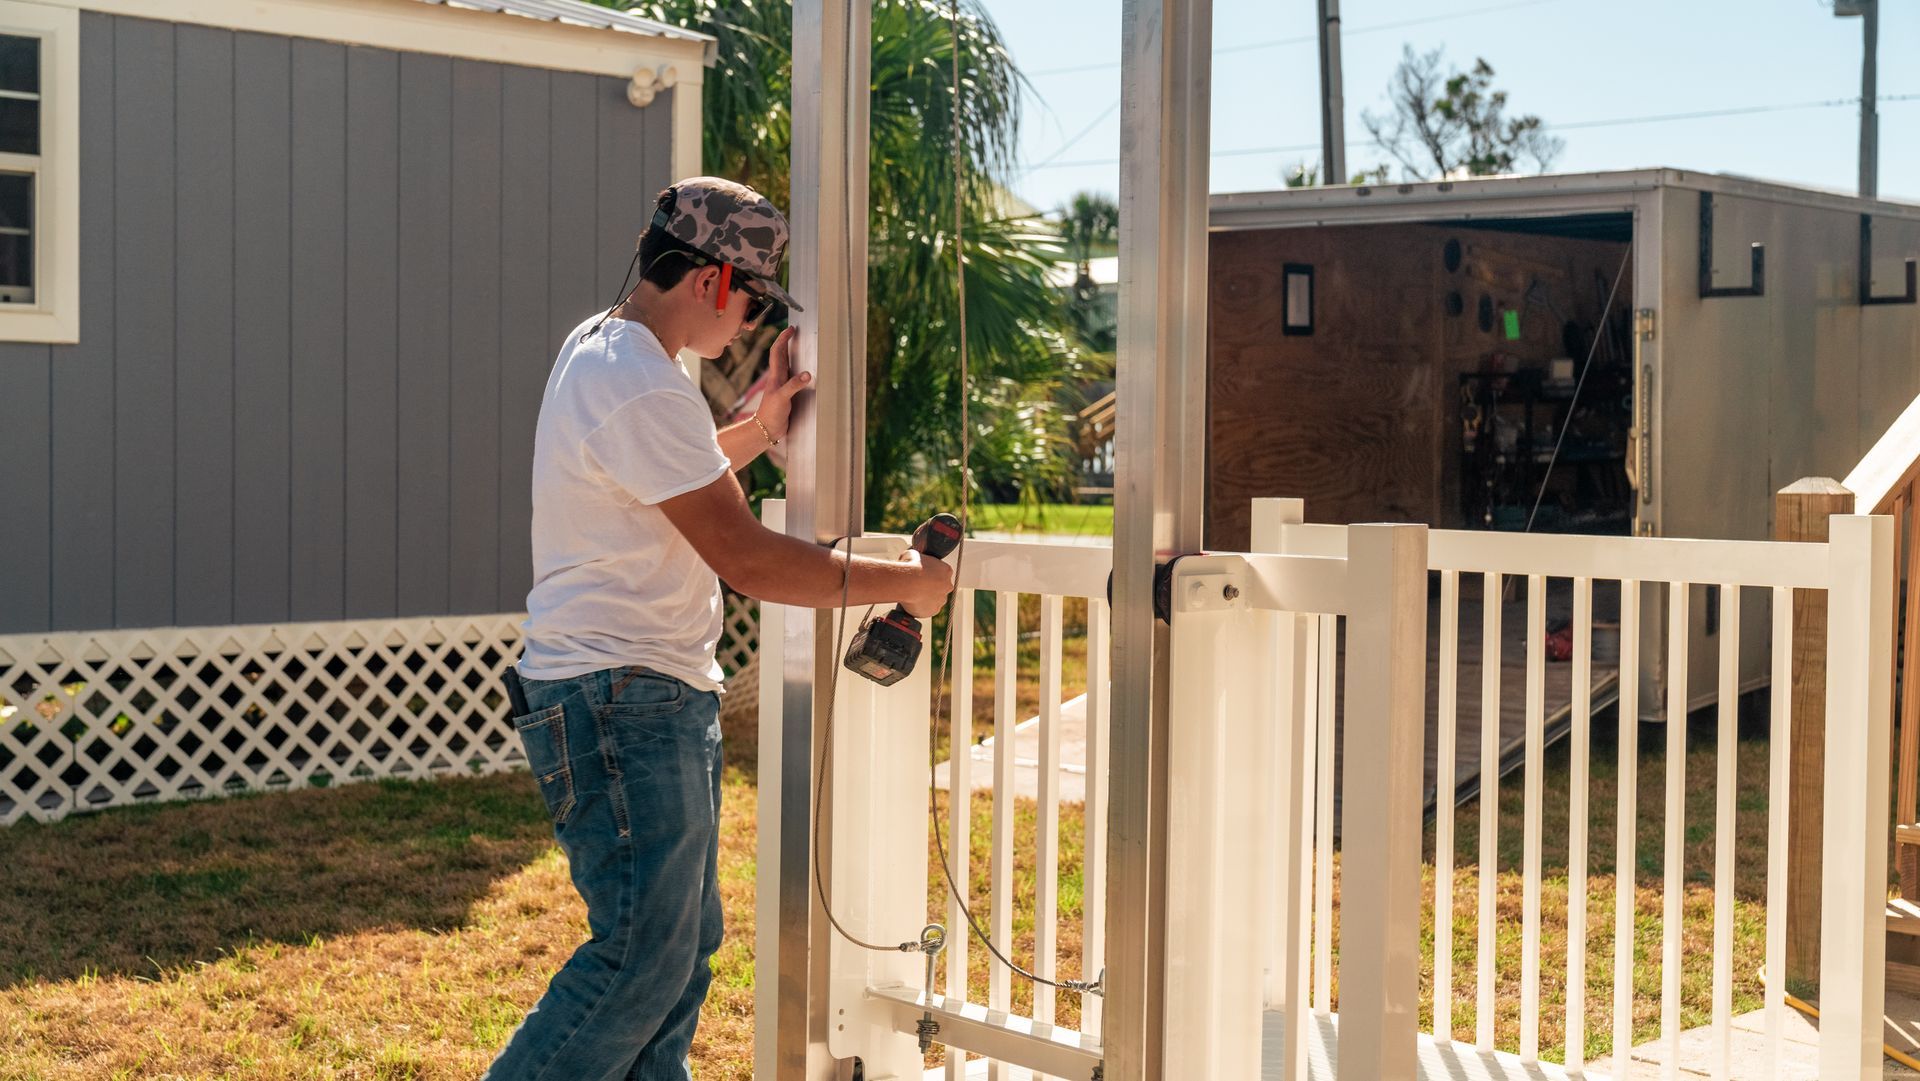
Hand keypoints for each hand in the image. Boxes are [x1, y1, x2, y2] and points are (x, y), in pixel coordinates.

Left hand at [753, 327, 810, 443]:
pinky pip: (792, 377)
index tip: (791, 329)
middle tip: (793, 332)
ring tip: (797, 346)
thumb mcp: (782, 398)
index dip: (783, 339)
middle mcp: (778, 378)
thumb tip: (808, 374)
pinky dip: (797, 370)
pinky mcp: (786, 394)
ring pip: (785, 365)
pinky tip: (802, 373)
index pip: (778, 351)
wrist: (766, 429)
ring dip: (790, 354)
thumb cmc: (771, 414)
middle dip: (786, 342)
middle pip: (780, 355)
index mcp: (776, 376)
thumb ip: (794, 385)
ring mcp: (781, 386)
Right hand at [897, 550, 954, 618]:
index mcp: (946, 571)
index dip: (932, 575)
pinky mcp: (933, 610)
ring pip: (935, 600)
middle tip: (918, 586)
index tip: (924, 576)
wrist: (906, 582)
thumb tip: (911, 558)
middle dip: (932, 588)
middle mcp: (947, 585)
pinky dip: (922, 608)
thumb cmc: (910, 567)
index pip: (943, 574)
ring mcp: (941, 599)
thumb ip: (918, 558)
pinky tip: (913, 603)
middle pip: (941, 588)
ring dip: (927, 598)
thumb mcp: (914, 555)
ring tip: (913, 595)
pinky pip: (928, 610)